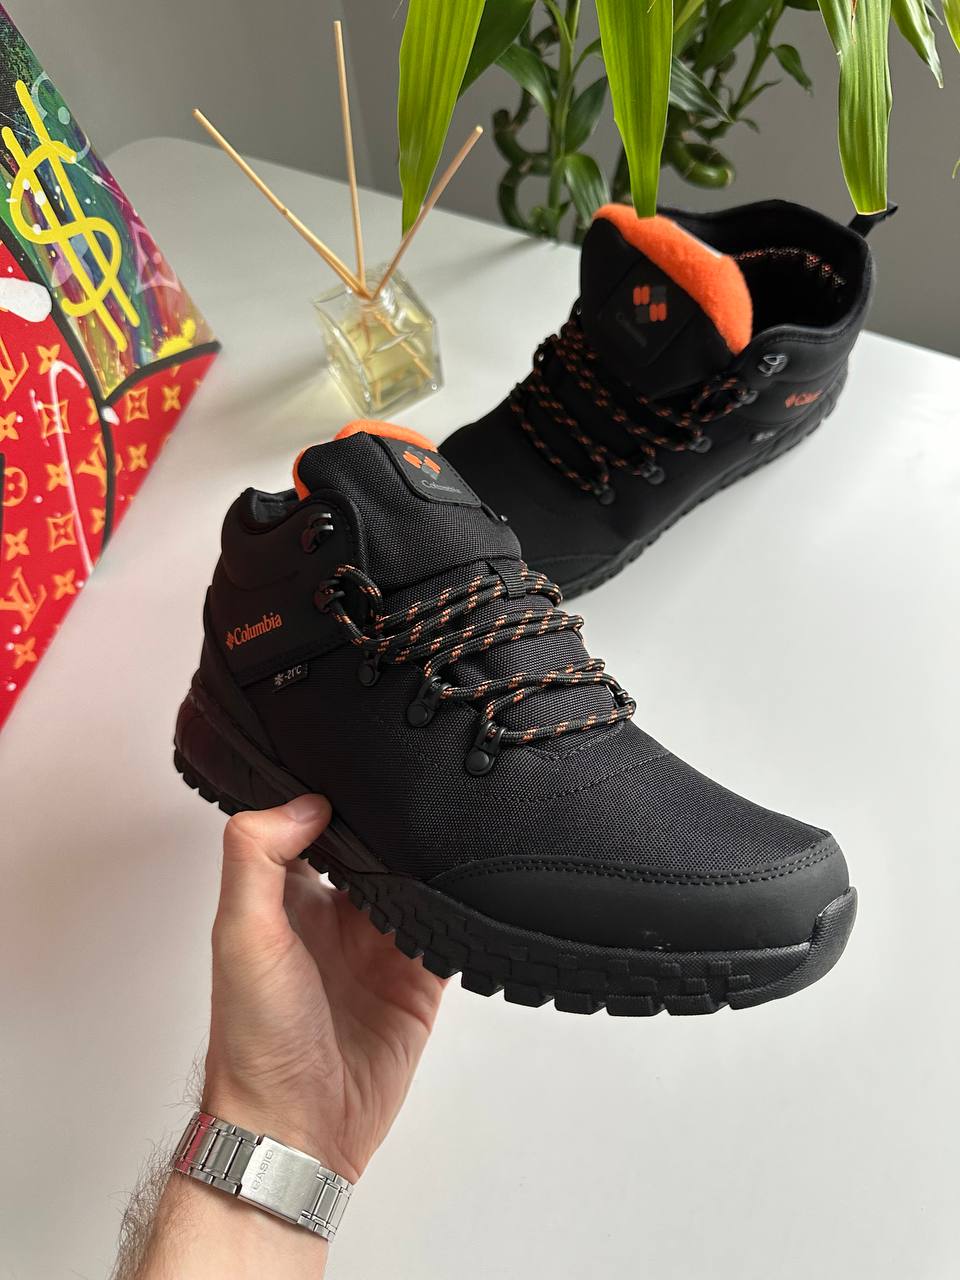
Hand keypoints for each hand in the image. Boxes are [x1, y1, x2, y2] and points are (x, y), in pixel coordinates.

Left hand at [203, 796, 444, 1183]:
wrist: (296, 1128)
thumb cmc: (254, 1038)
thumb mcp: (240, 935)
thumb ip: (257, 859)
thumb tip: (306, 802)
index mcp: (288, 895)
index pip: (315, 826)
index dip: (335, 795)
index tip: (365, 760)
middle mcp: (336, 915)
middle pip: (375, 849)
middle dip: (398, 823)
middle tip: (427, 787)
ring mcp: (380, 946)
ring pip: (417, 882)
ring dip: (434, 862)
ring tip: (457, 826)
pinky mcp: (418, 978)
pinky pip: (448, 930)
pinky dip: (462, 910)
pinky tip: (475, 884)